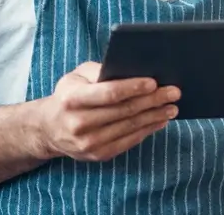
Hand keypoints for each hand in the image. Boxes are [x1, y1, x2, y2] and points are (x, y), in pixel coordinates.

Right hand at [34, 61, 179, 161]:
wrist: (50, 128)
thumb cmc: (69, 95)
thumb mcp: (77, 76)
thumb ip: (100, 70)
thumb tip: (131, 70)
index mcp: (72, 98)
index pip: (109, 93)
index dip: (133, 87)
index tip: (154, 82)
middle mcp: (79, 122)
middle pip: (124, 110)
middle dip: (153, 100)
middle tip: (174, 92)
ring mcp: (88, 143)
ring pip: (130, 127)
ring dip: (155, 116)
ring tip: (172, 107)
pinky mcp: (98, 155)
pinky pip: (128, 141)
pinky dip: (147, 130)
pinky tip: (159, 121)